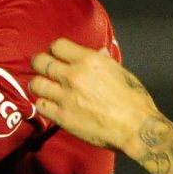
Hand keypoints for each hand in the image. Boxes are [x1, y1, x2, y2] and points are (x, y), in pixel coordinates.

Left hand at [29, 39, 159, 156]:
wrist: (136, 127)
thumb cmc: (134, 99)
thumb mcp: (121, 73)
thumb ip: (105, 61)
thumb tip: (99, 52)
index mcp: (89, 60)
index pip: (57, 45)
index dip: (55, 50)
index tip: (57, 56)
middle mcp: (73, 75)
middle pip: (40, 62)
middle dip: (40, 64)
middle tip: (43, 70)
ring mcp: (65, 97)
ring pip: (36, 84)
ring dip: (38, 85)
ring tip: (44, 88)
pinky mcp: (62, 117)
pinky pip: (40, 106)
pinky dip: (43, 104)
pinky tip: (50, 105)